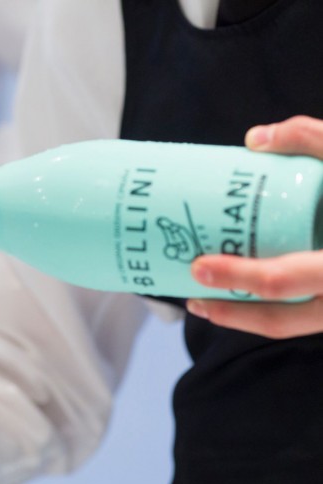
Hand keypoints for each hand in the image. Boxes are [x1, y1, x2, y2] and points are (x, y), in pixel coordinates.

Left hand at [186, 116, 322, 337]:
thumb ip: (315, 140)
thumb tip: (254, 139)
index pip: (286, 280)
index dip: (238, 277)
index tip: (199, 267)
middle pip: (282, 321)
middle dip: (231, 313)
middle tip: (192, 298)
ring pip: (295, 326)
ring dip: (247, 319)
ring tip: (208, 303)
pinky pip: (308, 316)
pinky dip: (274, 311)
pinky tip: (245, 295)